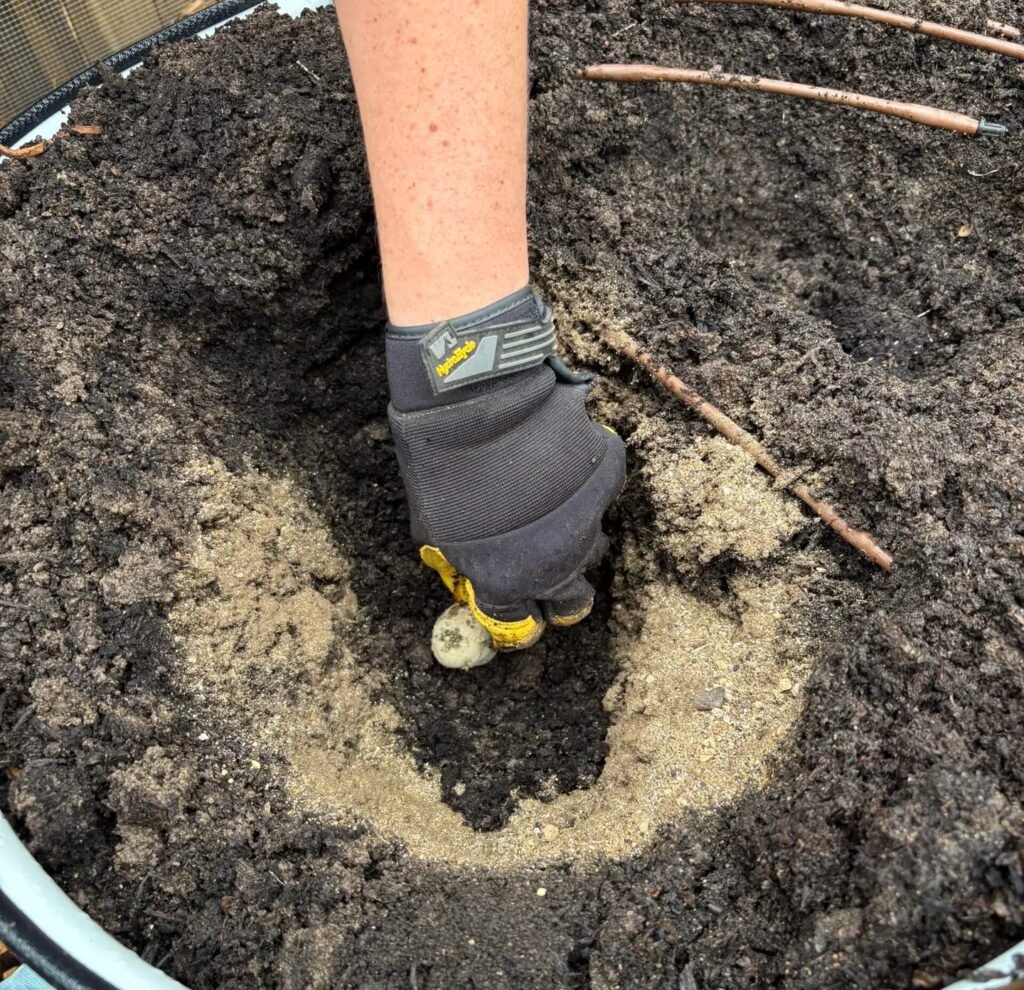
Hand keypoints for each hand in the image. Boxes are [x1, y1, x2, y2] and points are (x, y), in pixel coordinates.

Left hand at [386, 289, 625, 649]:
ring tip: (546, 497)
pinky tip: (558, 452)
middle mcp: (555, 561)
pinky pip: (600, 485)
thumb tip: (476, 564)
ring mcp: (588, 517)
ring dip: (572, 530)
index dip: (520, 616)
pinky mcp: (608, 472)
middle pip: (573, 601)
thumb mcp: (437, 523)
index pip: (521, 622)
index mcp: (507, 580)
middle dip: (562, 593)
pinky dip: (584, 475)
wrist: (476, 399)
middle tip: (548, 569)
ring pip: (590, 540)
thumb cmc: (441, 460)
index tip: (521, 606)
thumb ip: (467, 555)